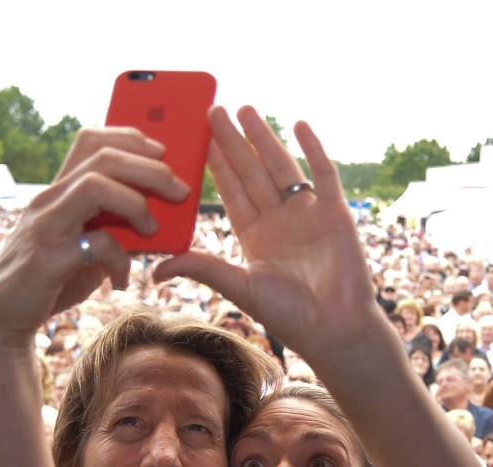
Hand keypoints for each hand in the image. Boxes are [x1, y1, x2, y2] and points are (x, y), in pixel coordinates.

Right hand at [0, 128, 187, 351]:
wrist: (1, 316)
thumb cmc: (50, 278)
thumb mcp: (86, 247)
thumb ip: (114, 230)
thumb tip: (158, 224)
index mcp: (60, 191)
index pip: (90, 140)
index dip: (130, 138)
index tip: (162, 153)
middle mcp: (50, 199)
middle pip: (104, 157)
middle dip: (151, 169)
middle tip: (180, 191)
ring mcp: (47, 224)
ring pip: (95, 185)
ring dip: (136, 203)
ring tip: (152, 229)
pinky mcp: (48, 256)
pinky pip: (97, 243)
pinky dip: (120, 260)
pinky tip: (120, 280)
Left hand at [155, 107, 376, 367]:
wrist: (335, 329)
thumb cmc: (290, 317)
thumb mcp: (240, 287)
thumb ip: (204, 268)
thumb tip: (156, 269)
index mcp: (255, 236)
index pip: (230, 191)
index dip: (215, 164)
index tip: (197, 137)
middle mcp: (280, 221)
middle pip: (252, 172)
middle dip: (233, 141)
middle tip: (214, 110)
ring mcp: (308, 215)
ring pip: (282, 167)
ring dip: (265, 138)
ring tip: (247, 109)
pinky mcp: (336, 214)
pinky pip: (324, 175)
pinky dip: (314, 150)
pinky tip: (300, 126)